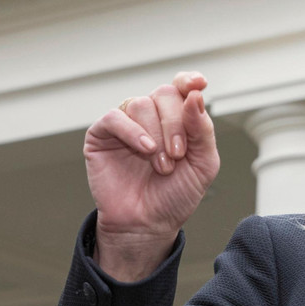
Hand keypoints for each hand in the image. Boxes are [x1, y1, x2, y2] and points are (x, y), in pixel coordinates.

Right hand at [84, 71, 219, 280]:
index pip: (182, 86)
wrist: (148, 224)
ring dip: (157, 135)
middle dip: (176, 124)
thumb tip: (195, 95)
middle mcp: (152, 116)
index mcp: (177, 118)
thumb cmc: (176, 195)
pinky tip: (145, 149)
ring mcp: (126, 123)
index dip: (189, 81)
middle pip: (165, 95)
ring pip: (141, 104)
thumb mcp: (203, 164)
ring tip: (162, 165)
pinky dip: (132, 131)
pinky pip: (115, 117)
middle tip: (177, 155)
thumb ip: (203, 130)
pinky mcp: (102, 134)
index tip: (199, 84)